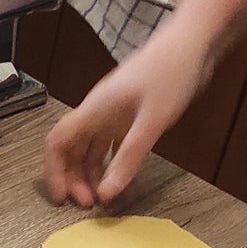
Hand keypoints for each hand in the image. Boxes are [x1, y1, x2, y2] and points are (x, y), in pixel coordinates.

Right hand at [42, 20, 212, 208]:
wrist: (193, 43)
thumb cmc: (171, 73)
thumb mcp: (151, 122)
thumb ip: (128, 159)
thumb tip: (106, 194)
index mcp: (94, 110)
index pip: (57, 143)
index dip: (53, 172)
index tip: (62, 198)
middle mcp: (98, 113)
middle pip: (72, 151)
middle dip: (75, 180)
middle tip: (90, 204)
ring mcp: (114, 114)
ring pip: (92, 151)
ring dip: (94, 176)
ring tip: (107, 198)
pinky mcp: (131, 115)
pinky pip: (114, 146)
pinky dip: (116, 165)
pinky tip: (127, 183)